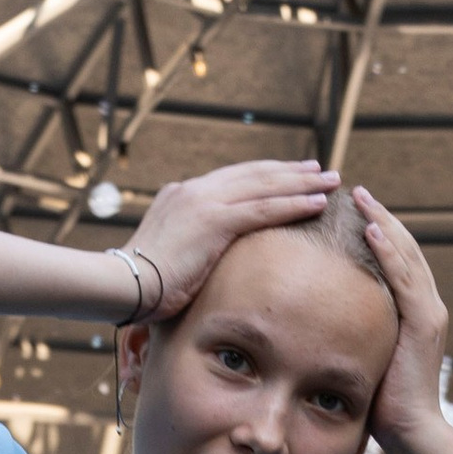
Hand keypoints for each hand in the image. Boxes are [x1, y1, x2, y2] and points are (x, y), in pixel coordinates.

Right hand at [123, 161, 344, 320]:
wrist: (121, 284)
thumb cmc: (140, 285)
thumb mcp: (168, 258)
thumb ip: (189, 248)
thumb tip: (203, 264)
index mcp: (183, 195)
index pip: (234, 179)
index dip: (267, 175)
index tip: (293, 173)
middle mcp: (195, 190)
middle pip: (254, 173)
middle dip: (291, 170)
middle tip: (321, 168)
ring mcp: (204, 202)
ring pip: (264, 185)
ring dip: (302, 182)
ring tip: (330, 180)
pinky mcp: (214, 221)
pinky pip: (263, 209)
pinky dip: (293, 204)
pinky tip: (317, 202)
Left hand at [349, 187, 452, 453]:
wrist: (412, 435)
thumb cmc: (384, 408)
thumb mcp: (365, 359)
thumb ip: (354, 335)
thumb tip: (320, 323)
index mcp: (415, 313)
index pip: (397, 260)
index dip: (378, 231)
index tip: (352, 209)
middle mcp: (428, 306)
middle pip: (404, 247)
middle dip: (380, 215)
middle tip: (354, 189)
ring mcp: (429, 312)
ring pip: (406, 253)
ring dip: (383, 221)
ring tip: (360, 195)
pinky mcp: (424, 323)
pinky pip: (405, 277)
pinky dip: (388, 250)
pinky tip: (370, 227)